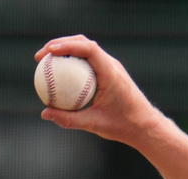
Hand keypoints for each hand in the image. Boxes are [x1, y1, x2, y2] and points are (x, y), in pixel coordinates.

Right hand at [35, 35, 165, 147]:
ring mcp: (113, 67)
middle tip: (41, 56)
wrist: (146, 126)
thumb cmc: (124, 126)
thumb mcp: (95, 124)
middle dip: (60, 44)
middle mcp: (113, 66)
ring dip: (67, 49)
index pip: (89, 49)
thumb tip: (44, 114)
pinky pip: (91, 61)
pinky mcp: (112, 72)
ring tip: (47, 60)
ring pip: (87, 49)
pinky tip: (61, 73)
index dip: (67, 45)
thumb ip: (69, 119)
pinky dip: (75, 61)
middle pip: (84, 43)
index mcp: (111, 74)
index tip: (49, 52)